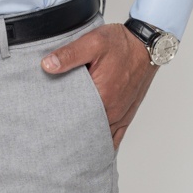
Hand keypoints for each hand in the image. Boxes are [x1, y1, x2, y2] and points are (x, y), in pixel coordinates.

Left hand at [41, 23, 156, 148]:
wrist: (146, 45)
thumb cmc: (121, 44)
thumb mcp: (92, 42)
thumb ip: (69, 54)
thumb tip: (47, 65)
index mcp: (102, 95)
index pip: (74, 117)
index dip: (59, 122)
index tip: (46, 125)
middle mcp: (112, 110)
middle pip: (86, 130)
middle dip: (70, 134)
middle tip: (52, 138)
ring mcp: (120, 114)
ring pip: (100, 136)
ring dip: (86, 140)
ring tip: (68, 146)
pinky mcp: (127, 114)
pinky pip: (116, 136)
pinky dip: (104, 143)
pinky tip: (94, 151)